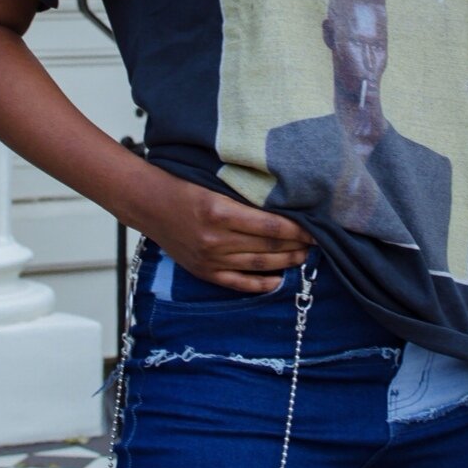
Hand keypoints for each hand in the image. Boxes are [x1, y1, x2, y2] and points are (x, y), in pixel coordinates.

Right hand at [138, 166, 310, 292]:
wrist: (149, 205)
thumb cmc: (184, 187)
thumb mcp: (216, 184)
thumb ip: (246, 197)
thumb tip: (283, 205)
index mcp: (221, 212)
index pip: (271, 226)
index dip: (298, 229)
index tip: (316, 227)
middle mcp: (216, 239)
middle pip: (268, 247)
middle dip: (297, 246)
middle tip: (317, 242)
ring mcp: (210, 259)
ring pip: (258, 265)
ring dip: (285, 262)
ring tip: (303, 257)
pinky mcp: (203, 271)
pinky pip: (237, 282)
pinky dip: (260, 284)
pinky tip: (277, 280)